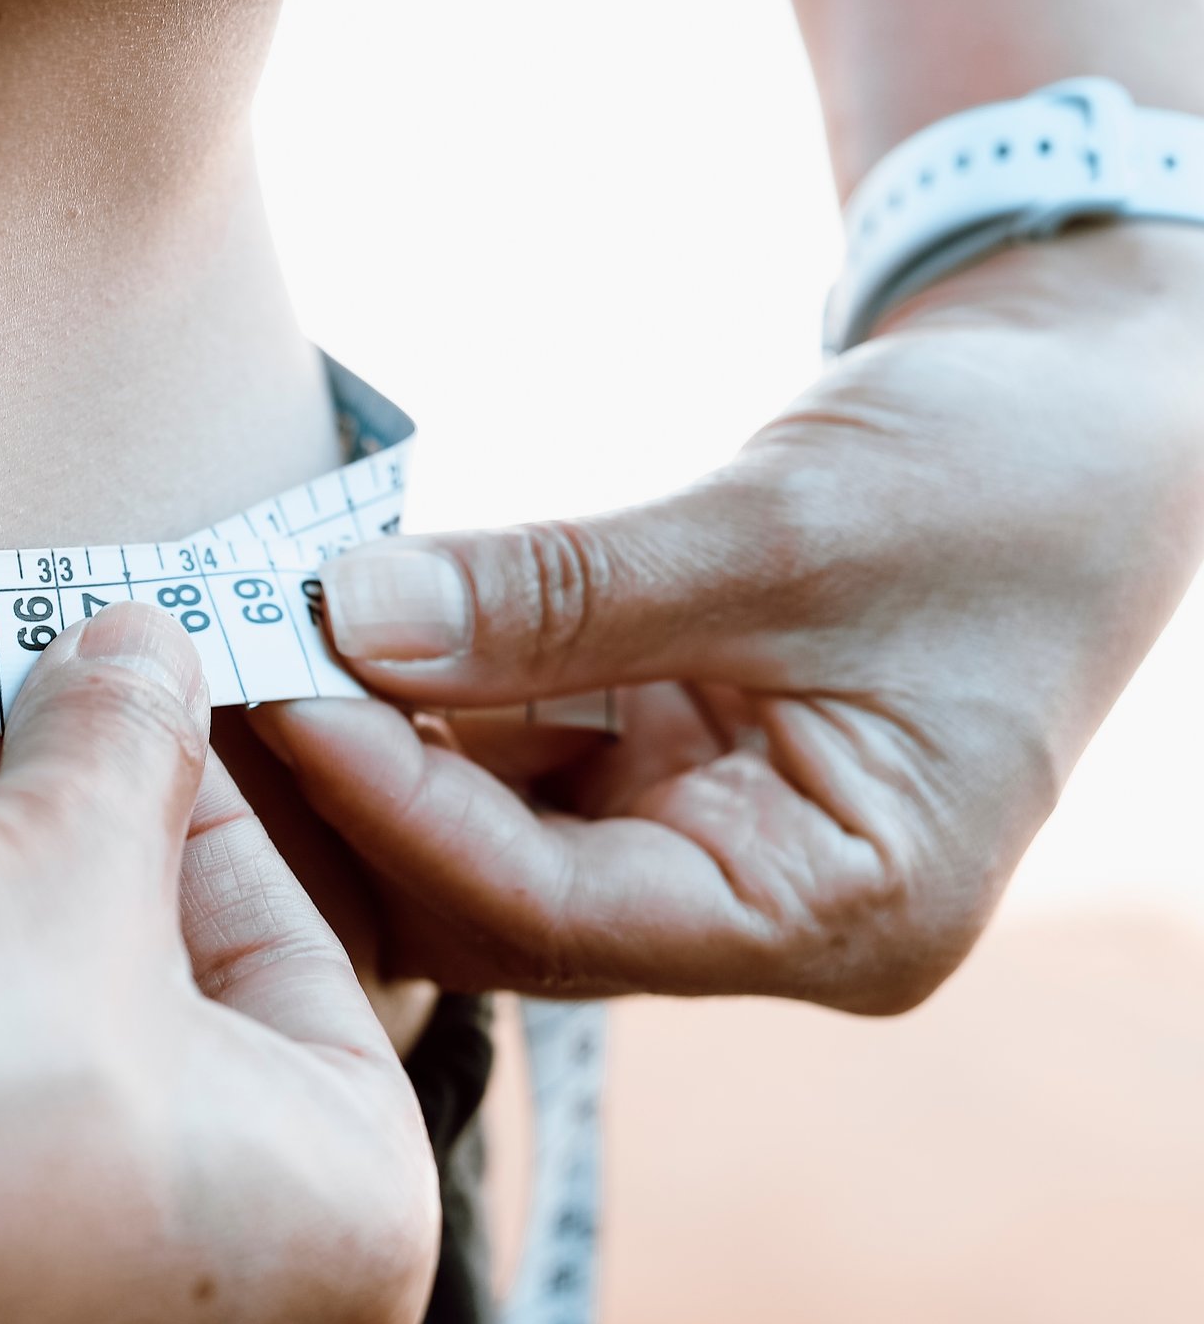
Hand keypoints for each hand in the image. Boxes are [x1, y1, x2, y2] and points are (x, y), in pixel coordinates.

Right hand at [0, 604, 437, 1323]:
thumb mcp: (57, 843)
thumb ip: (127, 737)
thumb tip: (146, 651)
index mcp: (344, 1247)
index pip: (316, 982)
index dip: (213, 826)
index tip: (128, 735)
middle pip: (184, 1072)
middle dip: (96, 904)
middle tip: (15, 784)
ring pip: (58, 1160)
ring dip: (0, 1003)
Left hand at [254, 223, 1203, 1010]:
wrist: (1091, 406)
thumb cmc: (1002, 474)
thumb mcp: (781, 532)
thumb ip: (561, 594)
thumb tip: (347, 615)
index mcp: (840, 917)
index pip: (561, 909)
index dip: (404, 807)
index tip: (281, 692)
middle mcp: (764, 913)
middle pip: (505, 899)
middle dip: (371, 791)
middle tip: (231, 679)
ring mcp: (711, 844)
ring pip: (492, 833)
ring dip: (388, 738)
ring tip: (264, 642)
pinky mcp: (671, 770)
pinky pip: (520, 758)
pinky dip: (437, 696)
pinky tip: (345, 628)